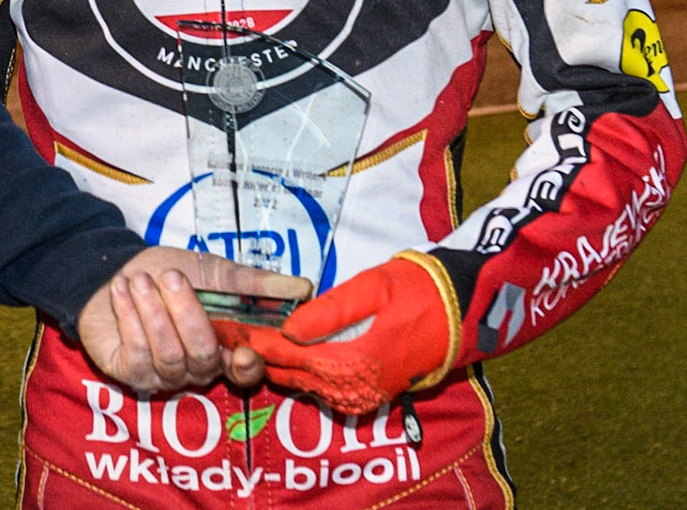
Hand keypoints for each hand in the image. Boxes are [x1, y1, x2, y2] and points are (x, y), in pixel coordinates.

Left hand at [77, 247, 311, 393]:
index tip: (245, 349)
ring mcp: (164, 375)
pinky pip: (137, 354)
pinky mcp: (131, 373)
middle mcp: (197, 369)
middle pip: (204, 357)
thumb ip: (255, 284)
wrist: (115, 271)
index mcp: (225, 347)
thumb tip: (305, 288)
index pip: (246, 372)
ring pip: (170, 356)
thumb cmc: (168, 274)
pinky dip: (129, 317)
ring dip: (154, 312)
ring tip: (140, 280)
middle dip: (187, 314)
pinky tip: (122, 290)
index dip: (248, 367)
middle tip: (170, 277)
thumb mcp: (214, 272)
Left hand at [243, 251, 459, 413]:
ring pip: (303, 382)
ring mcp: (359, 396)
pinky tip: (287, 350)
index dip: (252, 339)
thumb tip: (288, 327)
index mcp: (346, 362)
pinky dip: (302, 370)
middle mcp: (349, 387)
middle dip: (258, 352)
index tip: (226, 326)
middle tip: (227, 331)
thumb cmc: (415, 292)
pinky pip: (323, 386)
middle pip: (288, 373)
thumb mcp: (369, 289)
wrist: (459, 315)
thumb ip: (326, 312)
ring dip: (277, 362)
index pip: (284, 354)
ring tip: (248, 337)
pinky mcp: (367, 395)